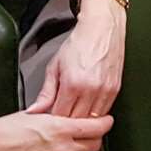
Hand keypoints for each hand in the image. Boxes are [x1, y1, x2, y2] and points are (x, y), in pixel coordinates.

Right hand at [0, 111, 112, 150]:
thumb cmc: (6, 130)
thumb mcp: (36, 113)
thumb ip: (57, 115)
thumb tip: (70, 113)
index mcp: (60, 129)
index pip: (96, 127)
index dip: (105, 123)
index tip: (106, 120)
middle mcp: (62, 150)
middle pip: (94, 146)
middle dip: (95, 137)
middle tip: (91, 131)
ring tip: (74, 144)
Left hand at [27, 0, 125, 118]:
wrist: (101, 28)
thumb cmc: (79, 43)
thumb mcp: (55, 66)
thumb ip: (46, 92)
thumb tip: (35, 110)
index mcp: (73, 84)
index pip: (60, 116)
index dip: (53, 120)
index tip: (49, 117)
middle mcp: (91, 89)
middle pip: (76, 121)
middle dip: (66, 122)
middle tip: (61, 116)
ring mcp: (105, 90)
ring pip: (92, 119)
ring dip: (82, 120)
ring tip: (73, 112)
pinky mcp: (115, 89)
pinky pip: (104, 111)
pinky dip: (94, 113)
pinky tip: (87, 107)